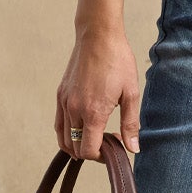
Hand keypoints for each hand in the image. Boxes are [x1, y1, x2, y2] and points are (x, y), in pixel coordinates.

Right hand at [56, 25, 140, 159]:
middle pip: (75, 148)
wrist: (98, 36)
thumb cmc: (118, 61)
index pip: (88, 151)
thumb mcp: (131, 93)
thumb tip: (133, 149)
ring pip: (64, 139)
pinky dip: (68, 133)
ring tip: (96, 134)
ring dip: (79, 144)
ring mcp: (64, 102)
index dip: (101, 156)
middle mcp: (74, 110)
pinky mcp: (60, 95)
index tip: (114, 146)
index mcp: (93, 112)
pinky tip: (83, 126)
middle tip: (109, 139)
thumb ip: (130, 124)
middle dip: (92, 151)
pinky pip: (58, 124)